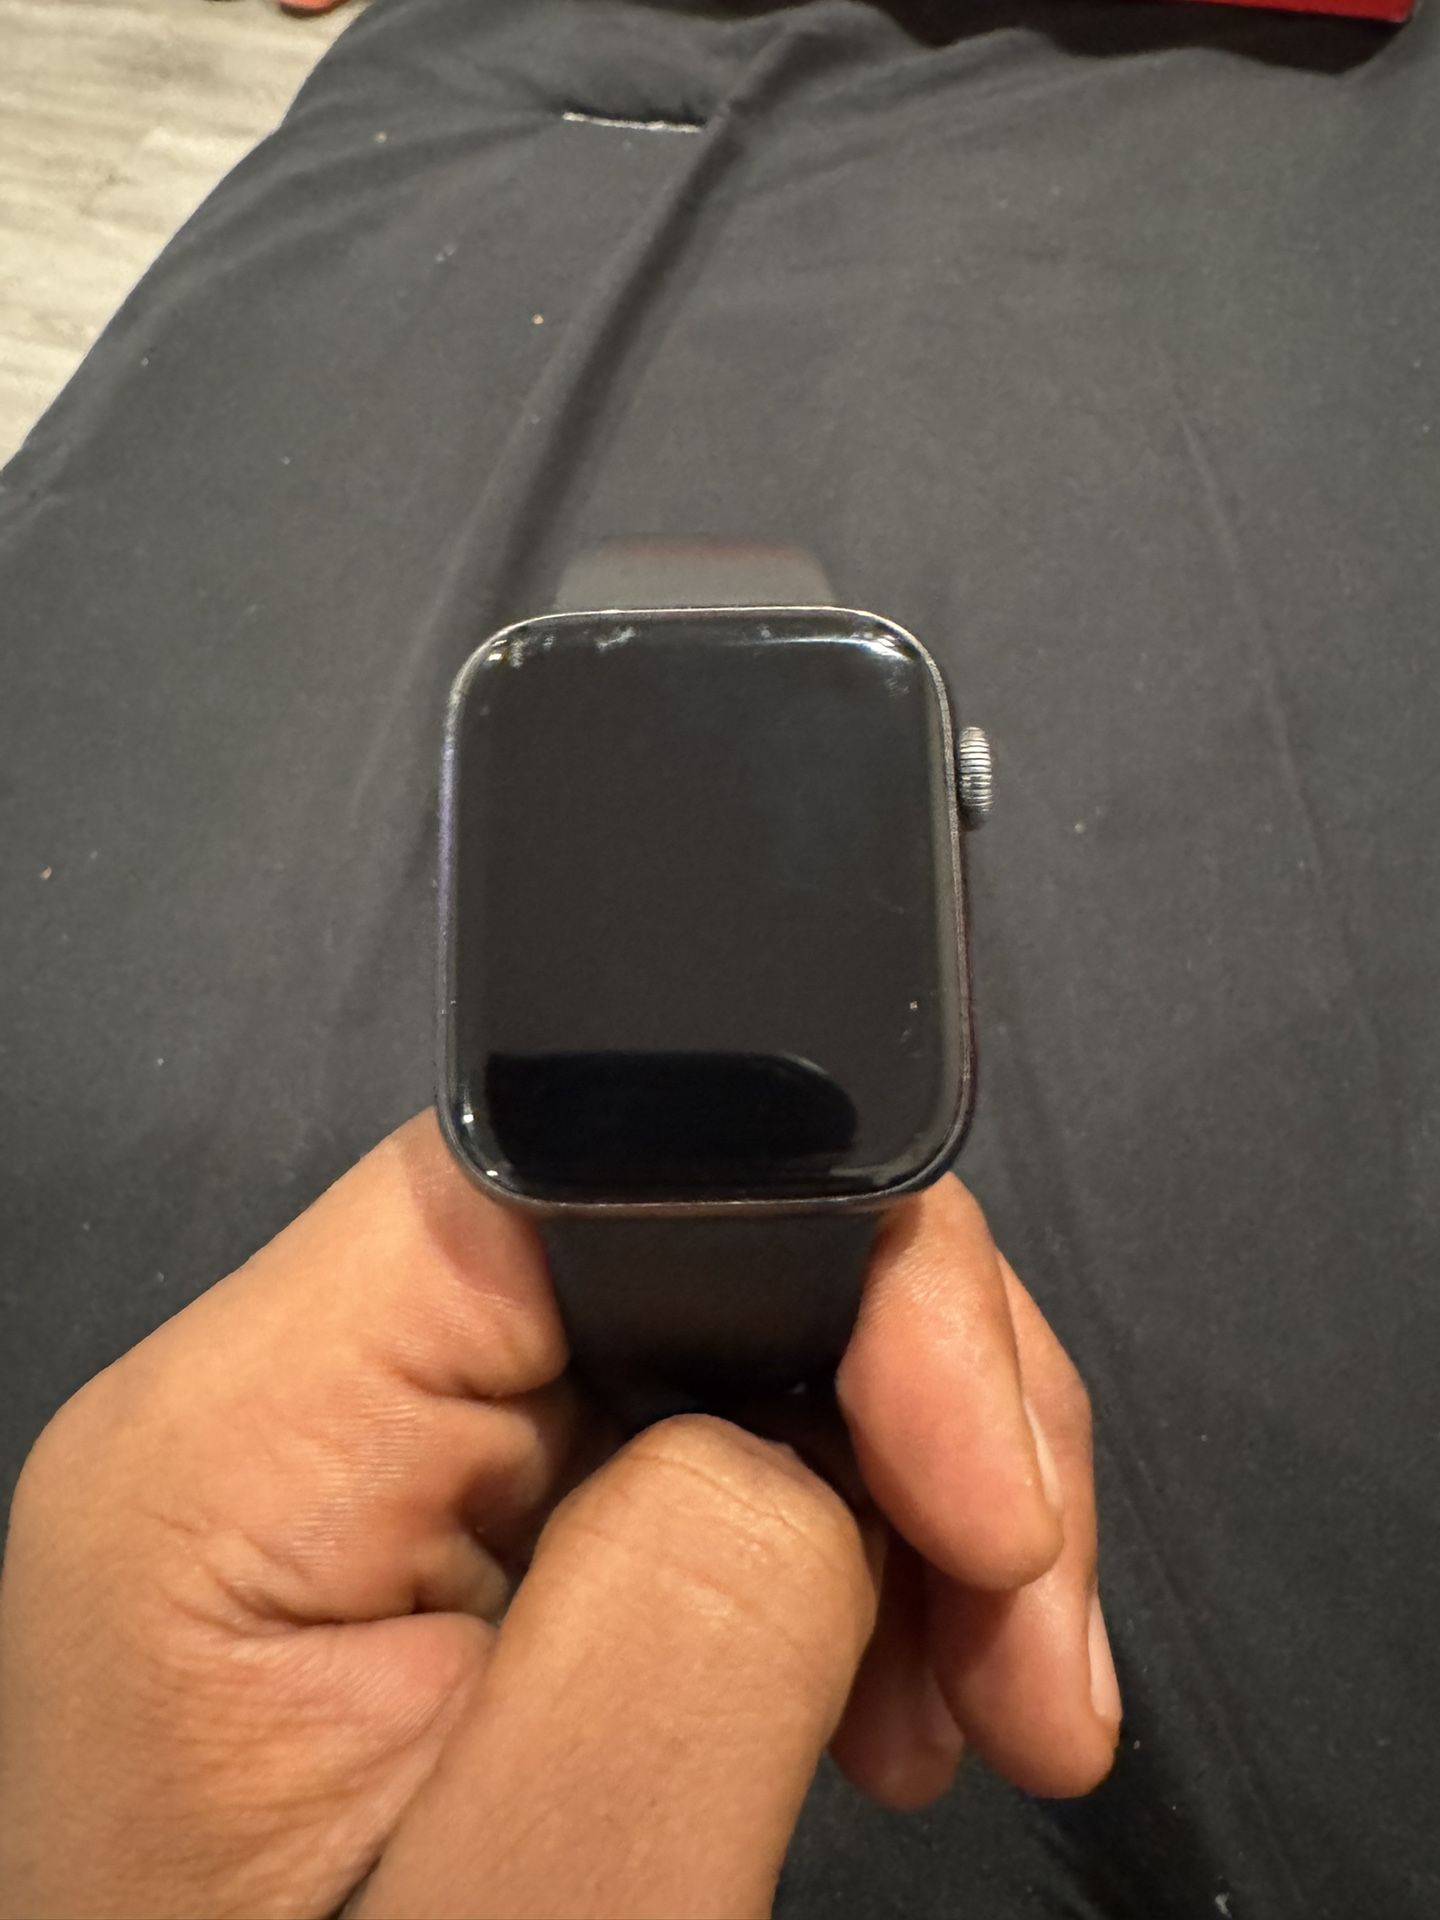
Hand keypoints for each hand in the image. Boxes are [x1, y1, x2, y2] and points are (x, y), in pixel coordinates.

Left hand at [0, 1115, 1117, 1919]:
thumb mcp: (549, 1894)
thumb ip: (699, 1600)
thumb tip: (840, 1431)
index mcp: (244, 1447)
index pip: (577, 1172)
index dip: (839, 1255)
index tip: (987, 1484)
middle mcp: (296, 1412)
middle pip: (686, 1237)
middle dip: (915, 1401)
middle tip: (1028, 1619)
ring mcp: (384, 1472)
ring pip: (731, 1336)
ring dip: (908, 1492)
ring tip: (985, 1694)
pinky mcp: (469, 1539)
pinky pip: (701, 1446)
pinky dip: (846, 1549)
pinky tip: (887, 1689)